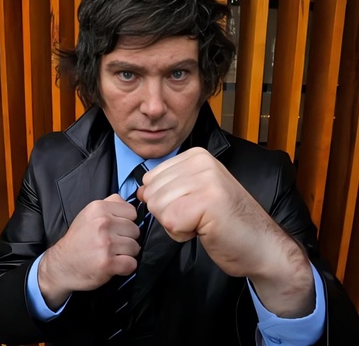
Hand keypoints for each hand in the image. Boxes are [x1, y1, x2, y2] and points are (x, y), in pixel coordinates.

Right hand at [38, 194, 139, 309]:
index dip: (127, 222)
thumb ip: (111, 203)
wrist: (61, 264)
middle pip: (135, 230)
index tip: (117, 228)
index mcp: (99, 208)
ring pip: (135, 247)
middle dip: (128, 238)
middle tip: (113, 243)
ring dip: (127, 253)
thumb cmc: (79, 239)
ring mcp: (106, 243)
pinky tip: (115, 265)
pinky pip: (132, 263)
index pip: (132, 212)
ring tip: (112, 254)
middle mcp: (103, 223)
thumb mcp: (90, 213)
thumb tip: (130, 203)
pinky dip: (126, 267)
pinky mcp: (107, 263)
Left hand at [138, 147, 314, 317]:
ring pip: (158, 207)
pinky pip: (171, 221)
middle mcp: (201, 162)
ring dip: (176, 224)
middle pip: (152, 193)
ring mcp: (206, 179)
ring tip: (202, 222)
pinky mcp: (208, 201)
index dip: (165, 201)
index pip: (151, 178)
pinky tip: (204, 230)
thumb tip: (141, 190)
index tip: (191, 206)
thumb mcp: (195, 193)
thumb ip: (169, 186)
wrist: (262, 246)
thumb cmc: (226, 223)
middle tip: (197, 217)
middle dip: (168, 214)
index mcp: (197, 156)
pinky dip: (182, 234)